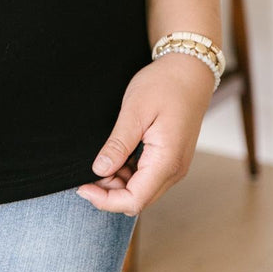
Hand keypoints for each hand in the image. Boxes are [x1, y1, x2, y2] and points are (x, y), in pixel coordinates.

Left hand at [75, 53, 215, 215]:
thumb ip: (118, 144)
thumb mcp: (135, 111)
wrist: (190, 71)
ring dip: (118, 183)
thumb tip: (100, 170)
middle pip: (137, 199)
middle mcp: (174, 170)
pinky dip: (128, 174)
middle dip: (109, 193)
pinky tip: (116, 156)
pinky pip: (147, 177)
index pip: (134, 200)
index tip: (82, 187)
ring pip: (141, 190)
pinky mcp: (171, 158)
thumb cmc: (165, 85)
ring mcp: (174, 166)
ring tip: (102, 159)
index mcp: (166, 161)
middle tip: (87, 173)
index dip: (106, 200)